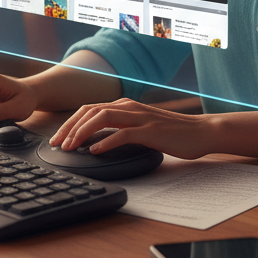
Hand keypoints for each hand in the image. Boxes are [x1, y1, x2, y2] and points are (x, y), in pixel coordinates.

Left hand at [49, 98, 215, 160]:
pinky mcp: (151, 130)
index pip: (89, 109)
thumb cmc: (172, 133)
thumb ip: (121, 129)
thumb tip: (95, 142)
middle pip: (90, 111)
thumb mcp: (141, 127)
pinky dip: (106, 142)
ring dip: (82, 132)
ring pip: (102, 118)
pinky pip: (123, 133)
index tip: (57, 139)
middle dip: (69, 127)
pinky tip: (95, 151)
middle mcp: (129, 107)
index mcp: (125, 105)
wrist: (201, 132)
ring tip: (70, 147)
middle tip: (56, 144)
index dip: (70, 123)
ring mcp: (140, 117)